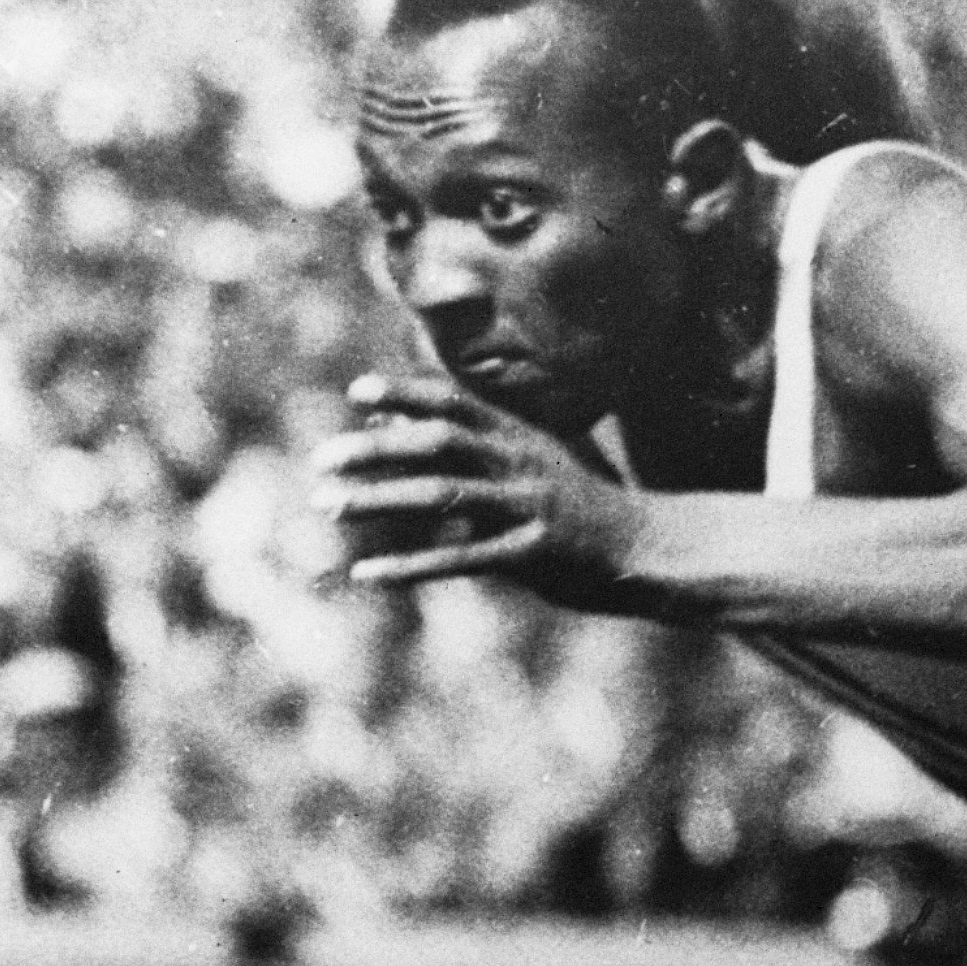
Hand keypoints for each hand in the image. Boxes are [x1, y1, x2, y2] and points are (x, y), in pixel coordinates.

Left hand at [311, 374, 639, 599]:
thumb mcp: (528, 459)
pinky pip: (459, 559)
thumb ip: (465, 443)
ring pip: (441, 496)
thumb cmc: (573, 504)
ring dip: (379, 500)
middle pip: (437, 443)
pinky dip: (409, 567)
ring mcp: (526, 507)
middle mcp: (519, 463)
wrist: (644, 547)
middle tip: (322, 461)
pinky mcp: (531, 554)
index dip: (405, 393)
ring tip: (329, 506)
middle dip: (375, 450)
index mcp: (518, 436)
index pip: (454, 402)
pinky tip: (368, 573)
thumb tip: (387, 423)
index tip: (356, 392)